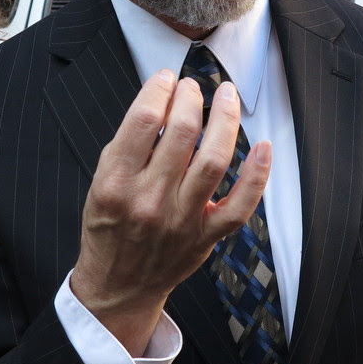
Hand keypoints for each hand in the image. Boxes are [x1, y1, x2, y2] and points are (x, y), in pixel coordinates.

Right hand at [70, 69, 270, 354]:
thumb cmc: (110, 227)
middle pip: (181, 132)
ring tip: (225, 96)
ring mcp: (182, 219)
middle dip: (190, 98)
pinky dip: (257, 173)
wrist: (119, 284)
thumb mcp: (100, 183)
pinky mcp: (207, 235)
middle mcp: (150, 200)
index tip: (166, 79)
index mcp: (116, 183)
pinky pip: (241, 203)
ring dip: (225, 119)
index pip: (142, 121)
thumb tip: (162, 101)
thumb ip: (128, 146)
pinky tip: (262, 146)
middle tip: (192, 87)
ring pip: (214, 159)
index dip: (159, 89)